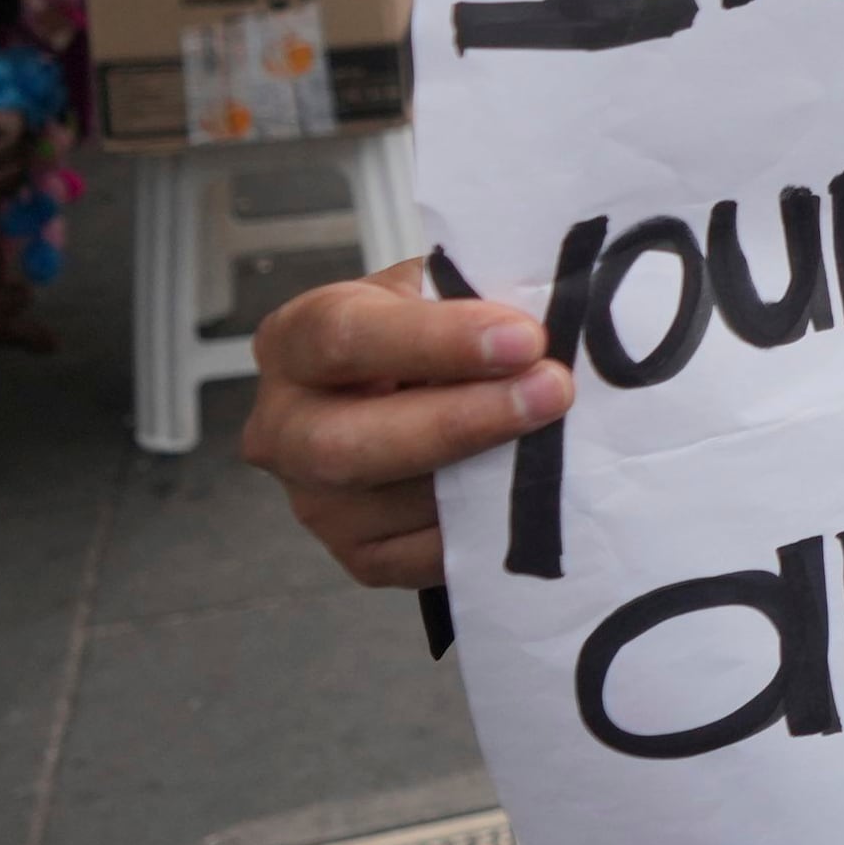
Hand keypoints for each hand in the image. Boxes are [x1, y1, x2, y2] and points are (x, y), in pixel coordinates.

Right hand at [236, 263, 573, 589]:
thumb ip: (474, 296)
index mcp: (297, 340)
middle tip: (553, 393)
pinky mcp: (359, 555)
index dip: (436, 341)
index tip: (523, 339)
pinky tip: (530, 490)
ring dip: (490, 474)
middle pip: (348, 443)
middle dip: (460, 421)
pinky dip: (486, 525)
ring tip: (558, 437)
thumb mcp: (443, 289)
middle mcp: (285, 426)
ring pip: (397, 505)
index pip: (344, 338)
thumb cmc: (439, 332)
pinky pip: (427, 554)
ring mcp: (314, 499)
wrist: (432, 389)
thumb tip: (542, 323)